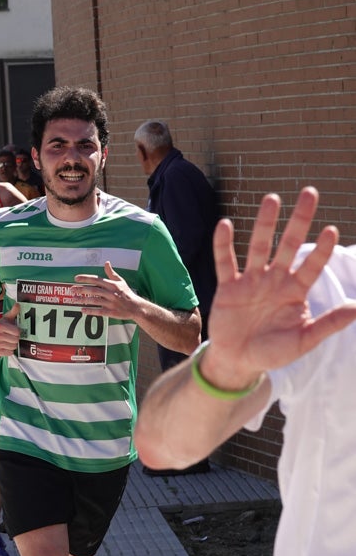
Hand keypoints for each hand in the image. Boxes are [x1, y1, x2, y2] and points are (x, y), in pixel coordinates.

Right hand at [0, 301, 20, 355]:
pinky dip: (10, 350)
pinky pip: (10, 353)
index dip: (17, 331)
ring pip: (13, 347)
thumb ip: (13, 311)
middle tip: (12, 336)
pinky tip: (6, 345)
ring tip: (9, 340)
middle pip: (16, 340)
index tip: (14, 330)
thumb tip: (18, 304)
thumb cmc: (0, 325)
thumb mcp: (6, 317)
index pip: (17, 332)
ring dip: (13, 344)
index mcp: (0, 326)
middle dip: (16, 338)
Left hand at [74, 261, 138, 317]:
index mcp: (111, 284)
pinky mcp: (111, 312)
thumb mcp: (120, 281)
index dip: (85, 278)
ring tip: (74, 299)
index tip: (76, 278)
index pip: (96, 279)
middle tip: (71, 289)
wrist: (136, 307)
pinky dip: (90, 311)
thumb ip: (111, 273)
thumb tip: (106, 262)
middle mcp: (110, 293)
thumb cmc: (127, 293)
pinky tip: (82, 310)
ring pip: (94, 301)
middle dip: (81, 289)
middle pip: (93, 290)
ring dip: (83, 300)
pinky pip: (98, 311)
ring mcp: (110, 303)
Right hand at [204, 187, 355, 385]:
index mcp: (295, 291)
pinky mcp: (228, 288)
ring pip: (259, 247)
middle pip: (289, 245)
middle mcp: (275, 280)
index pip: (312, 265)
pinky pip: (225, 262)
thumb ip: (327, 324)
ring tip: (272, 199)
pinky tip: (225, 225)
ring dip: (265, 223)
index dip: (322, 249)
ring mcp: (251, 281)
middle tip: (309, 193)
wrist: (238, 362)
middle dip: (299, 221)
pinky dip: (223, 245)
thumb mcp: (302, 341)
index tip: (332, 229)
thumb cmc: (272, 352)